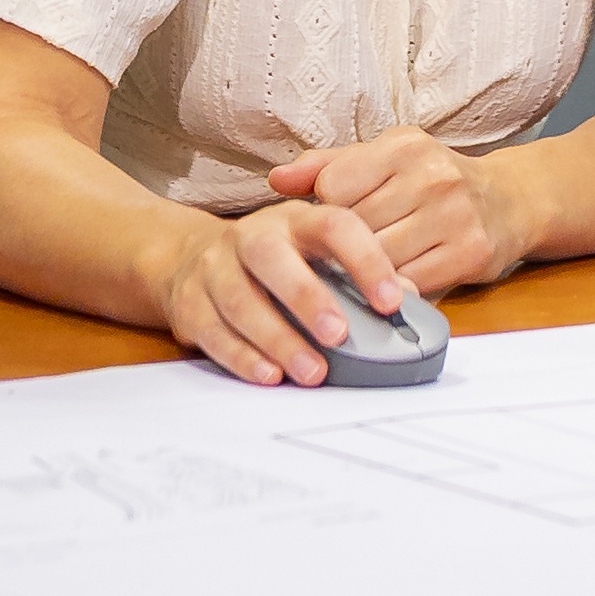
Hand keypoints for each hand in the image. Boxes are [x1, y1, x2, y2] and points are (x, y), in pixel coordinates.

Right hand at [154, 195, 416, 387]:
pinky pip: (214, 332)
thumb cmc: (273, 261)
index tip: (390, 301)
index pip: (333, 226)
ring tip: (312, 371)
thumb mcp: (314, 252)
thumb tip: (409, 299)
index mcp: (295, 220)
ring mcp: (215, 269)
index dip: (364, 260)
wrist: (186, 259)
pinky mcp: (190, 304)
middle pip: (273, 259)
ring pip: (241, 301)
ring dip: (278, 339)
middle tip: (339, 335)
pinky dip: (242, 357)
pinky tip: (269, 375)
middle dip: (307, 297)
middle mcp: (252, 237)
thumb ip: (358, 271)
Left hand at [265, 129, 534, 298]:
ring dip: (365, 273)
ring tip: (361, 273)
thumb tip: (276, 180)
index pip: (333, 187)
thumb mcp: (384, 159)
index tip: (334, 221)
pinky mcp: (470, 253)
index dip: (325, 212)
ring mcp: (454, 215)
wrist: (510, 202)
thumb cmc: (433, 181)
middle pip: (354, 228)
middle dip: (342, 247)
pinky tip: (389, 287)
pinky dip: (392, 291)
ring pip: (379, 260)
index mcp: (404, 146)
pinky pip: (411, 284)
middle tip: (342, 257)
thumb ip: (326, 167)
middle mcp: (432, 176)